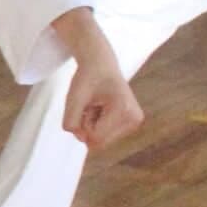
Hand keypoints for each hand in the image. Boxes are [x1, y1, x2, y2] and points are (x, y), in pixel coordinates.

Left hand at [51, 7, 143, 150]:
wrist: (102, 64)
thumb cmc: (88, 78)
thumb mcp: (73, 97)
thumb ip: (71, 121)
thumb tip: (81, 139)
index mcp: (124, 110)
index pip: (95, 136)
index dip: (83, 124)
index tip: (87, 104)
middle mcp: (134, 119)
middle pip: (99, 141)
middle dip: (88, 126)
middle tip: (92, 104)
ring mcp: (135, 123)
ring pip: (102, 141)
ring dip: (92, 125)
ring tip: (97, 105)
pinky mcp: (132, 124)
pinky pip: (106, 136)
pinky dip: (98, 125)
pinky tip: (102, 108)